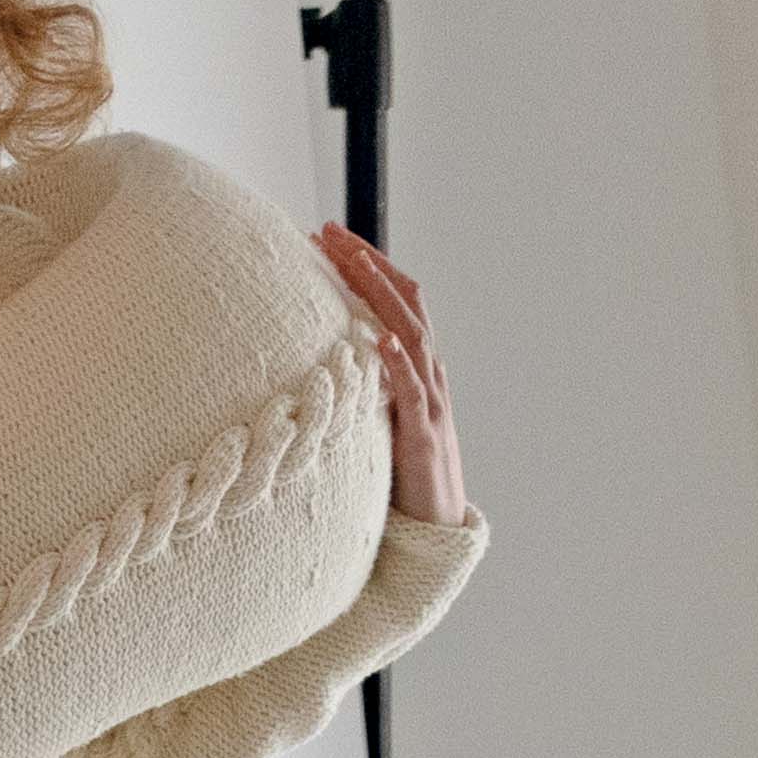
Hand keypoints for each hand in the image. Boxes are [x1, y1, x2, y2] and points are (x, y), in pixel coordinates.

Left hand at [312, 224, 464, 527]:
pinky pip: (414, 392)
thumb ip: (361, 384)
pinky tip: (382, 340)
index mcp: (417, 365)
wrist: (436, 526)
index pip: (395, 298)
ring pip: (412, 333)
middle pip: (405, 300)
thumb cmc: (403, 474)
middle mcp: (429, 373)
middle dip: (369, 262)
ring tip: (355, 264)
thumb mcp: (377, 415)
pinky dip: (400, 362)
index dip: (365, 264)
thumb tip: (322, 356)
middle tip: (329, 231)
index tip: (327, 236)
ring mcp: (430, 401)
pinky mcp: (424, 434)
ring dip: (382, 296)